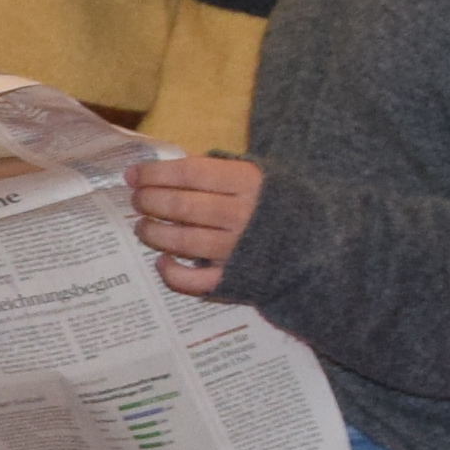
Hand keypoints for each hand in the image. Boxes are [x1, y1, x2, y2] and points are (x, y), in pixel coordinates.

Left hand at [129, 153, 264, 300]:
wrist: (316, 248)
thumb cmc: (277, 204)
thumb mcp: (259, 174)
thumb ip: (218, 168)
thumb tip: (167, 168)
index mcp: (248, 182)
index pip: (191, 173)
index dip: (156, 173)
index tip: (133, 175)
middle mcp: (242, 214)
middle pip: (181, 206)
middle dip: (149, 201)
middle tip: (136, 200)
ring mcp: (237, 250)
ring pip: (182, 242)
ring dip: (153, 233)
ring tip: (142, 227)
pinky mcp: (233, 280)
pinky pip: (193, 281)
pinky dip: (171, 274)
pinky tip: (161, 262)